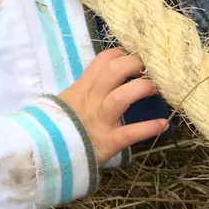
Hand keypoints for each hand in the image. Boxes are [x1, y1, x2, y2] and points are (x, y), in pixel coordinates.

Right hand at [58, 48, 169, 165]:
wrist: (46, 153)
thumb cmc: (59, 126)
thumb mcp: (67, 102)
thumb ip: (85, 90)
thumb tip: (106, 78)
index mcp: (82, 88)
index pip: (103, 61)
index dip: (121, 54)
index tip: (132, 56)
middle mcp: (92, 100)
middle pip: (114, 72)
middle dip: (134, 64)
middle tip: (148, 68)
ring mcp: (100, 120)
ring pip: (121, 97)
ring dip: (141, 89)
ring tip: (154, 89)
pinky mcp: (108, 142)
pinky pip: (130, 133)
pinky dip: (148, 128)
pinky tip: (163, 124)